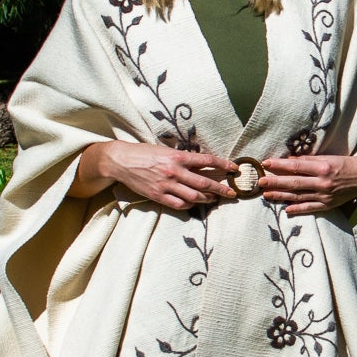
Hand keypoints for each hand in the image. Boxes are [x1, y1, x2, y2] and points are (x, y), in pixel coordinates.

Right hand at [75, 140, 239, 212]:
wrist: (121, 161)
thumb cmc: (144, 153)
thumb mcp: (165, 149)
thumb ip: (182, 157)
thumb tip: (201, 163)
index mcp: (178, 156)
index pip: (207, 161)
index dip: (223, 164)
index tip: (234, 168)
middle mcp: (174, 171)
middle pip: (204, 183)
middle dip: (221, 189)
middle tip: (232, 193)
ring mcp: (166, 185)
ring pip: (194, 197)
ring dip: (208, 199)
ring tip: (215, 199)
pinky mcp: (158, 196)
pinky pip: (179, 205)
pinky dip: (190, 206)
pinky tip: (194, 204)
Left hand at [257, 151, 356, 216]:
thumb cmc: (343, 164)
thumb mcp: (327, 157)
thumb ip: (308, 161)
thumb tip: (289, 160)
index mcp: (322, 167)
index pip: (296, 166)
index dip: (279, 165)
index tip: (266, 163)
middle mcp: (323, 182)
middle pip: (294, 182)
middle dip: (275, 182)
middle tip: (260, 182)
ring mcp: (325, 195)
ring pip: (298, 196)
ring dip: (281, 195)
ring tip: (266, 195)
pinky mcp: (328, 205)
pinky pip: (310, 208)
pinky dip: (298, 209)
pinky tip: (286, 209)